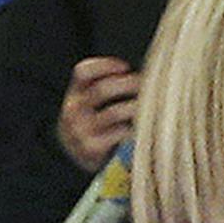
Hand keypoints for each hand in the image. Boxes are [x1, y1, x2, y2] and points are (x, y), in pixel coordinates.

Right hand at [56, 56, 139, 172]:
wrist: (78, 156)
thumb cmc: (93, 124)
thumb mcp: (89, 103)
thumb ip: (103, 87)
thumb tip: (142, 74)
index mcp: (74, 94)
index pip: (83, 71)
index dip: (105, 65)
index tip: (125, 67)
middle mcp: (74, 110)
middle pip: (101, 90)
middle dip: (127, 84)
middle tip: (144, 86)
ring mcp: (81, 130)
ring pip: (113, 112)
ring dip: (134, 106)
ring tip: (149, 106)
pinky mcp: (91, 148)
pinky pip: (117, 134)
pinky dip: (132, 128)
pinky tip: (141, 127)